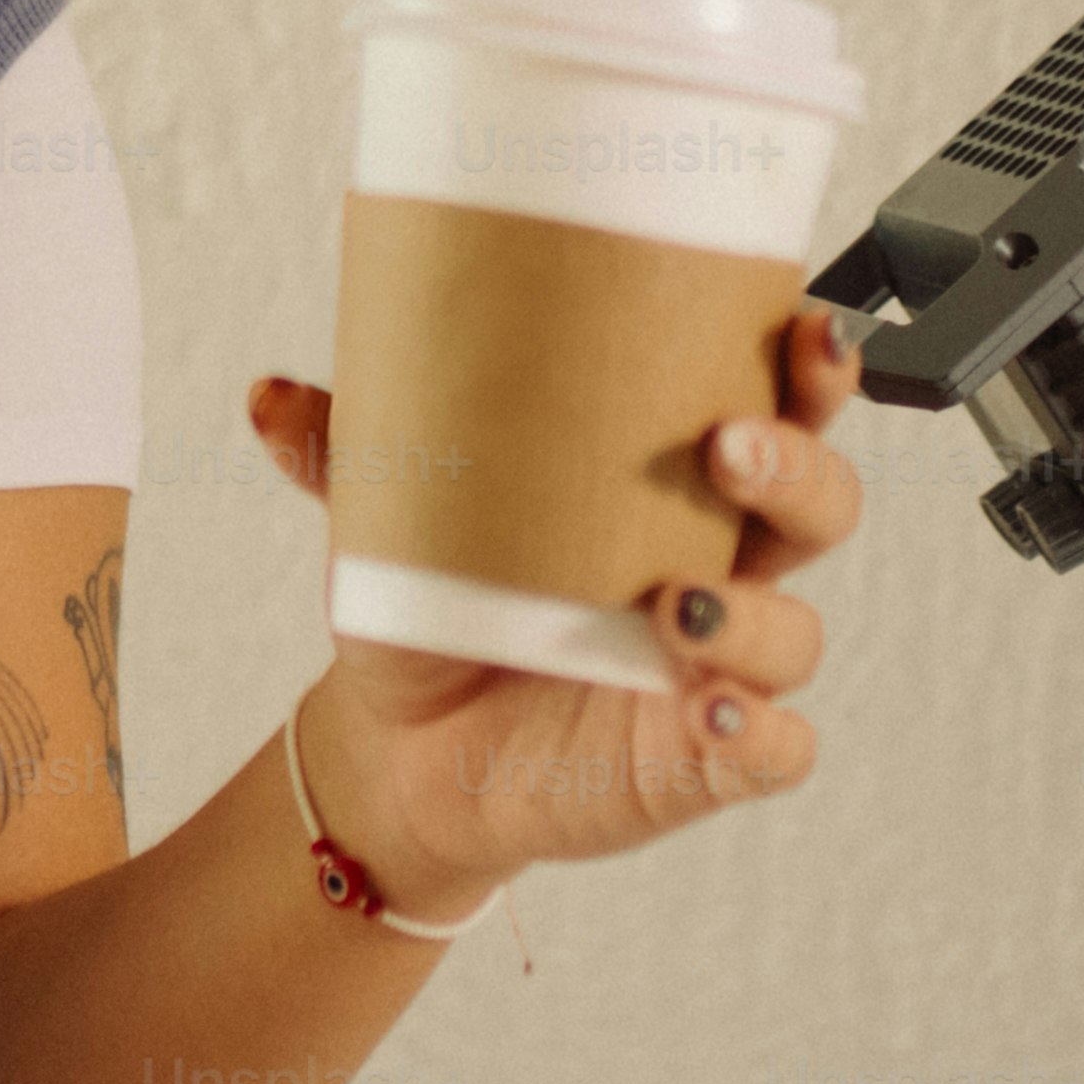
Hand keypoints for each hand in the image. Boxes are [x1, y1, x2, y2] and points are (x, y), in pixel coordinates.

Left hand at [243, 295, 867, 910]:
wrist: (403, 745)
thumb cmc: (436, 608)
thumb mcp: (392, 520)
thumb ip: (345, 452)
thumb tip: (267, 398)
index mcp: (671, 488)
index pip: (777, 410)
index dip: (811, 370)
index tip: (804, 326)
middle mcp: (718, 567)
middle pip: (816, 506)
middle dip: (797, 469)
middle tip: (730, 446)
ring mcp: (719, 665)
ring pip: (797, 630)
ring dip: (758, 615)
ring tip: (678, 607)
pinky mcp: (704, 757)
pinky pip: (775, 747)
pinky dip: (763, 732)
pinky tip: (716, 711)